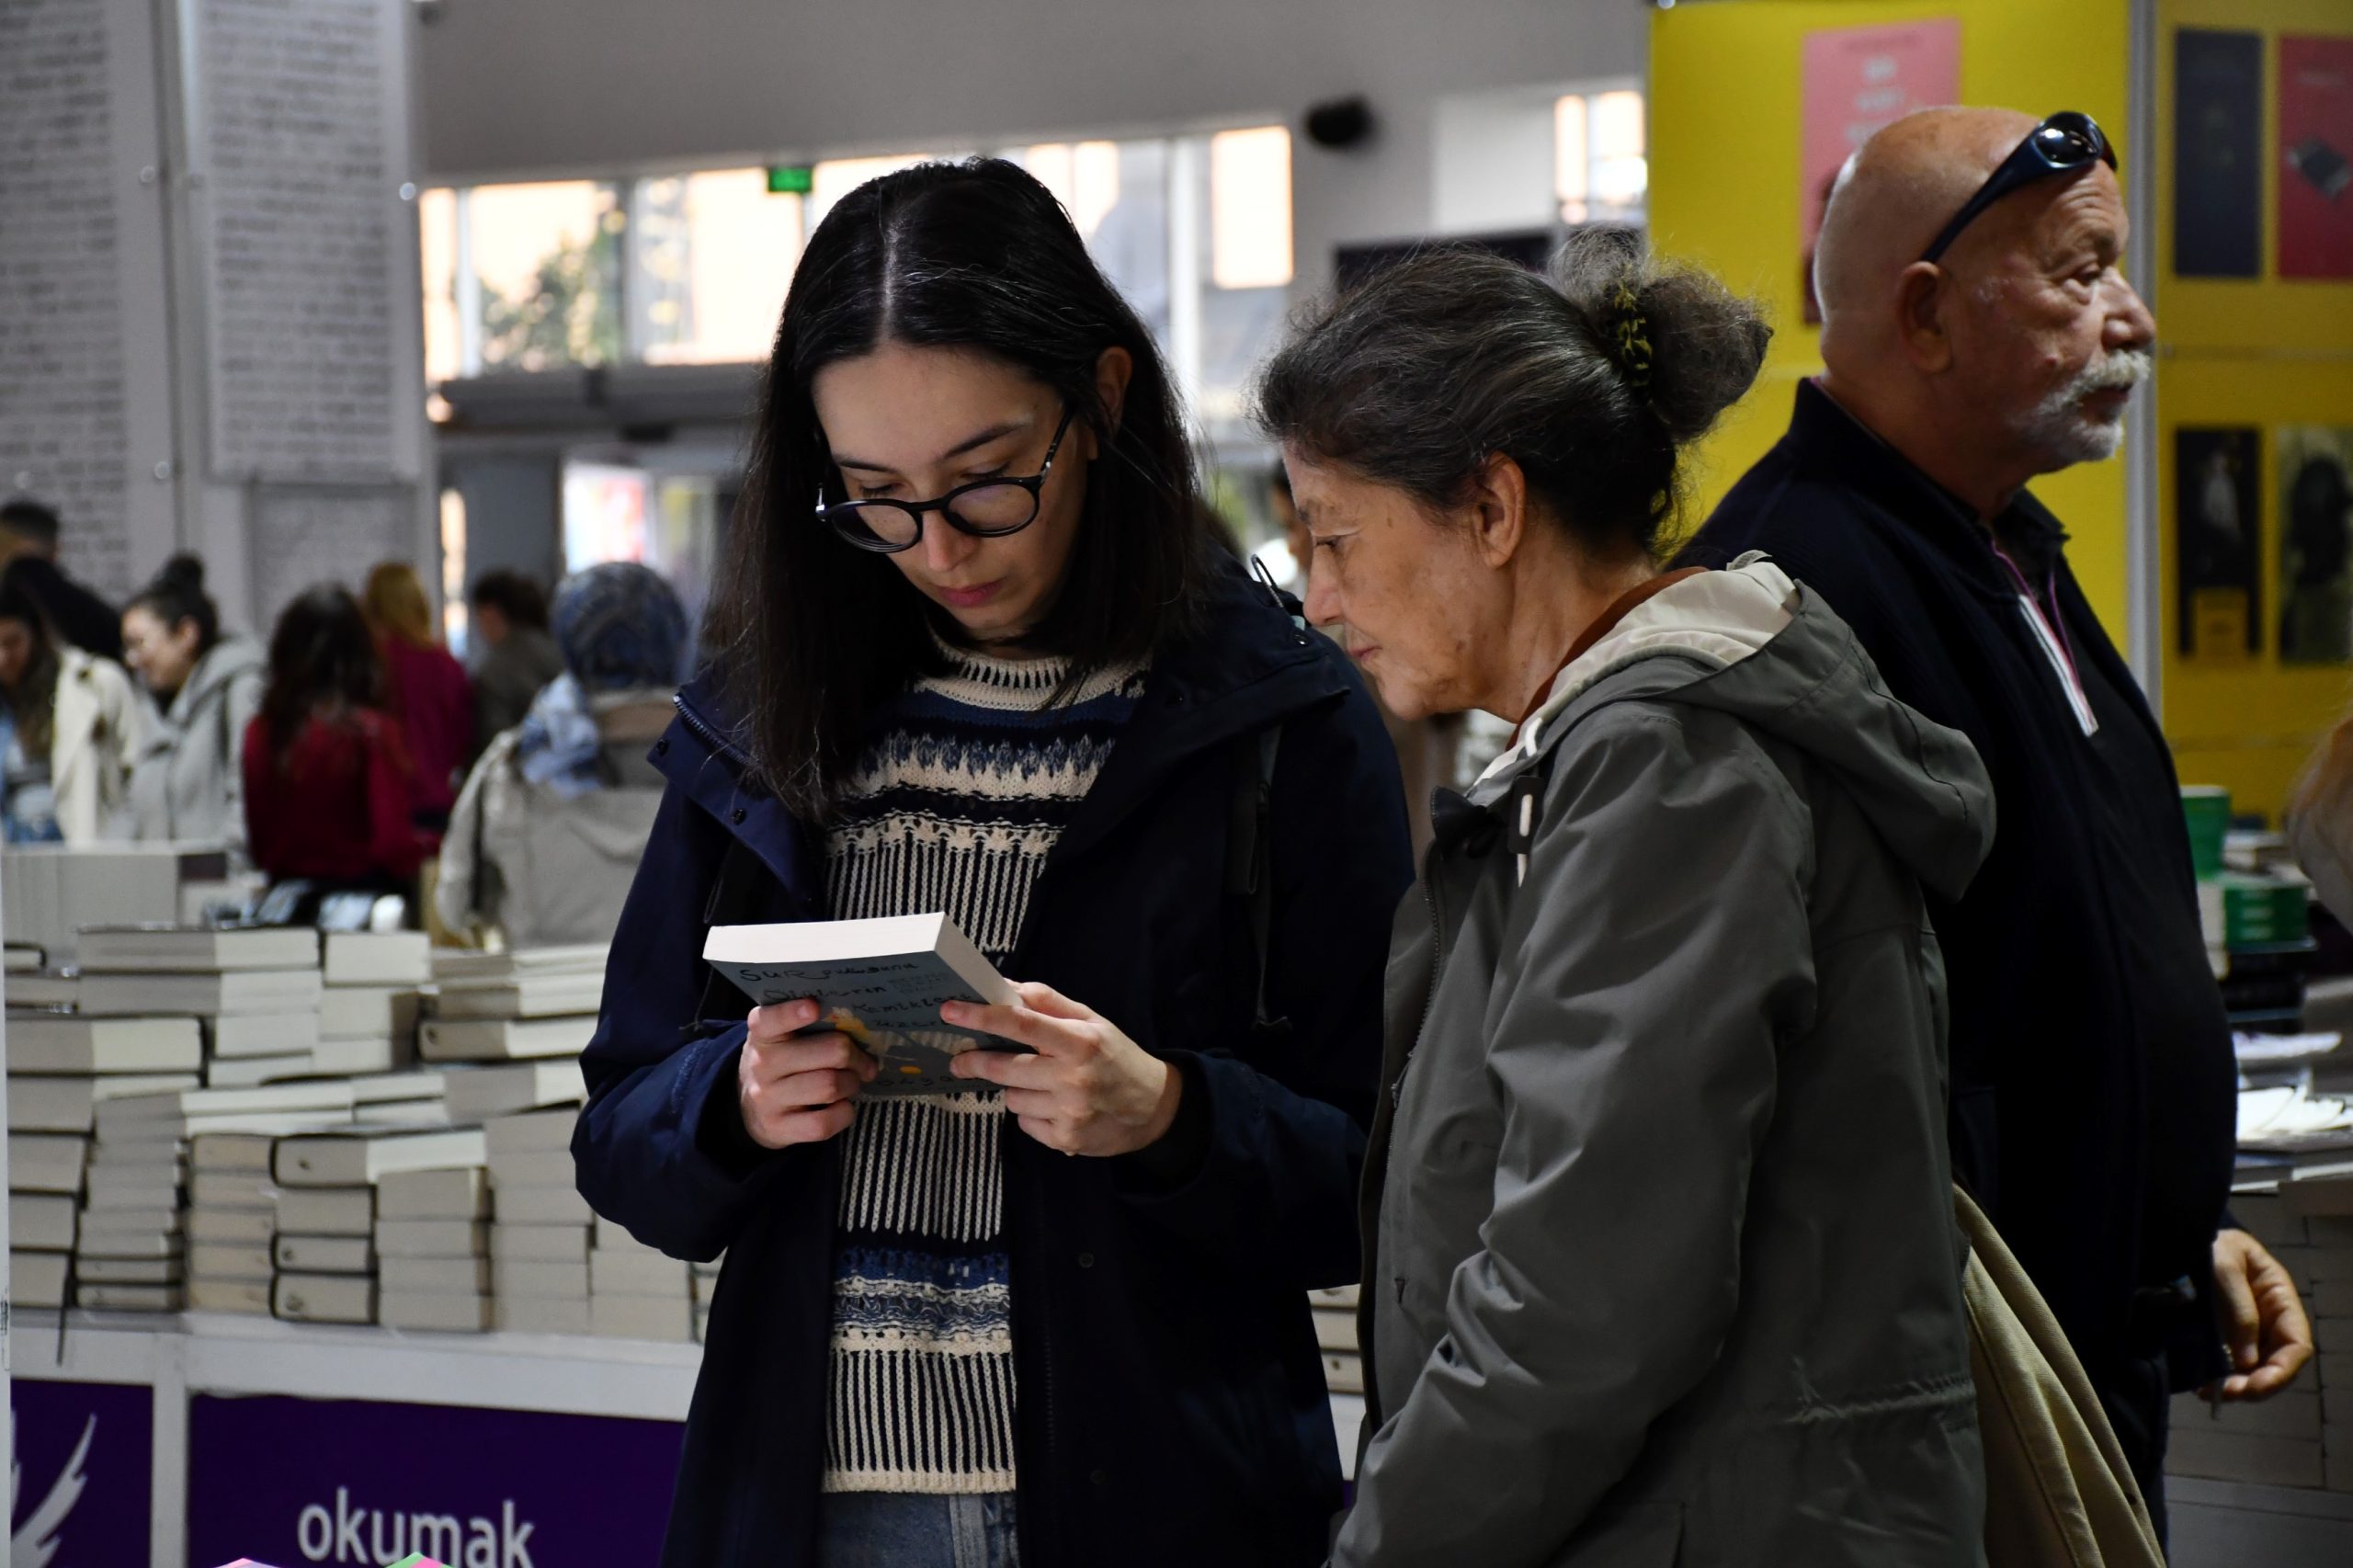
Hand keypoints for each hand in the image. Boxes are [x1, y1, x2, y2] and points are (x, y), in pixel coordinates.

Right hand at [736, 999, 877, 1150]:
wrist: (748, 1109)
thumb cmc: (779, 1064)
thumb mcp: (781, 1039)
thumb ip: (810, 1027)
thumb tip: (861, 1031)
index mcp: (763, 1035)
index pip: (769, 1020)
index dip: (792, 1013)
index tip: (814, 1007)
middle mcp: (762, 1065)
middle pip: (830, 1052)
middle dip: (856, 1056)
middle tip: (864, 1061)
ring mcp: (768, 1099)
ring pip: (831, 1086)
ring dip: (852, 1083)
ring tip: (851, 1082)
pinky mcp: (779, 1128)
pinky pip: (824, 1122)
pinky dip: (844, 1113)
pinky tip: (842, 1106)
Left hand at [944, 982, 1181, 1156]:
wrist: (1154, 1108)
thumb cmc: (1117, 1057)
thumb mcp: (1092, 1020)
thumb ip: (1048, 1002)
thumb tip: (1007, 987)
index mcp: (1080, 1041)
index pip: (1021, 1024)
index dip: (981, 1016)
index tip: (951, 1010)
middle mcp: (1074, 1078)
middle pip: (1004, 1068)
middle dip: (975, 1061)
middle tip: (962, 1057)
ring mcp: (1069, 1113)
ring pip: (1011, 1098)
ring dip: (1015, 1088)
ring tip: (1040, 1083)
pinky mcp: (1065, 1140)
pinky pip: (1024, 1123)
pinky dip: (1030, 1114)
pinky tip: (1053, 1107)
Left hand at [2204, 1228, 2313, 1400]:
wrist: (2182, 1234)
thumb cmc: (2211, 1244)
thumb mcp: (2223, 1267)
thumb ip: (2239, 1311)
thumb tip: (2247, 1361)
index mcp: (2281, 1300)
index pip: (2296, 1344)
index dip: (2281, 1371)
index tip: (2254, 1387)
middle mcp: (2271, 1320)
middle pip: (2276, 1364)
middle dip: (2255, 1384)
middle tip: (2224, 1393)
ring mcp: (2249, 1329)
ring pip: (2254, 1369)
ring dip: (2237, 1386)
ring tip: (2209, 1392)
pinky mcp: (2225, 1335)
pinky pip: (2230, 1363)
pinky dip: (2221, 1378)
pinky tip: (2203, 1385)